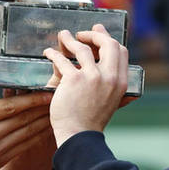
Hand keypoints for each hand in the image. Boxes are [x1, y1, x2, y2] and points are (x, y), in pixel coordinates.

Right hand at [0, 67, 53, 169]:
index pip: (10, 106)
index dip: (31, 98)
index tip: (45, 89)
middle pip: (23, 118)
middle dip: (42, 106)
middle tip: (58, 95)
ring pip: (27, 132)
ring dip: (43, 121)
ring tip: (57, 109)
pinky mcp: (0, 161)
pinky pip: (24, 146)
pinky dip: (37, 136)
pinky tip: (45, 129)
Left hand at [44, 25, 128, 146]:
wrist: (79, 136)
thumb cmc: (91, 120)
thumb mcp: (111, 101)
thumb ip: (111, 84)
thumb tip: (108, 68)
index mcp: (120, 82)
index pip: (121, 51)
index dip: (108, 39)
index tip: (98, 33)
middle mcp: (109, 77)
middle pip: (107, 44)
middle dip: (93, 34)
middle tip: (81, 34)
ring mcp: (92, 77)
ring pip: (82, 47)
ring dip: (70, 39)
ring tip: (63, 36)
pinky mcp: (73, 80)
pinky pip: (61, 59)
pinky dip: (53, 54)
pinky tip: (48, 53)